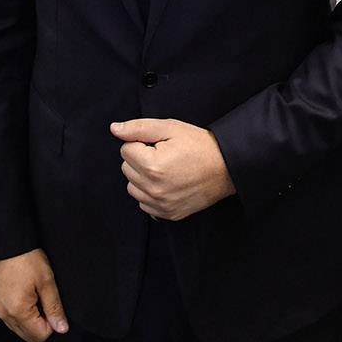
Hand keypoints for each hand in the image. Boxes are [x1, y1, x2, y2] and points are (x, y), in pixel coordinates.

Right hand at [0, 248, 67, 341]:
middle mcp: (4, 314)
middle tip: (45, 302)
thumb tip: (62, 329)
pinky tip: (24, 295)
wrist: (3, 240)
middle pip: (28, 336)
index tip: (53, 307)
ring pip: (17, 328)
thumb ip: (54, 308)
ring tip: (35, 296)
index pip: (40, 335)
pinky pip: (7, 317)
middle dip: (40, 325)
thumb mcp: (46, 281)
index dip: (52, 324)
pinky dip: (18, 313)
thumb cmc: (25, 257)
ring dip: (29, 320)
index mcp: (18, 311)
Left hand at [110, 117, 236, 220]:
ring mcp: (161, 204)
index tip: (159, 144)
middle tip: (163, 154)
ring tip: (165, 168)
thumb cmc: (199, 146)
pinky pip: (144, 204)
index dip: (141, 142)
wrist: (226, 167)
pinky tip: (167, 183)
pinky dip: (150, 193)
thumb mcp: (170, 128)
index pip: (125, 149)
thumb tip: (115, 129)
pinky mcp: (168, 214)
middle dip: (140, 158)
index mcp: (152, 166)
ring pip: (132, 187)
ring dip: (142, 177)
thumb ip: (138, 128)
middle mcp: (153, 189)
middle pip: (126, 168)